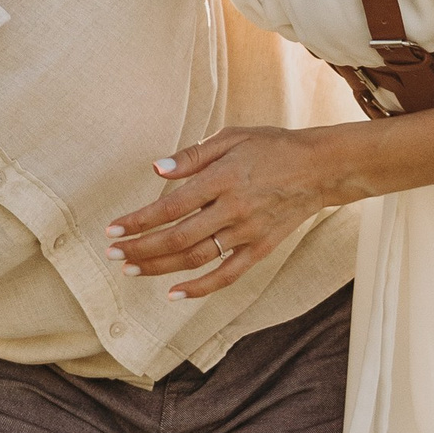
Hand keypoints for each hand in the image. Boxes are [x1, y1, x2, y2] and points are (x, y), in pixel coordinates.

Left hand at [107, 127, 342, 297]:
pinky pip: (227, 275)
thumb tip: (156, 168)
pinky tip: (174, 293)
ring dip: (160, 267)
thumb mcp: (232, 138)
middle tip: (113, 253)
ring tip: (131, 269)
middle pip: (178, 237)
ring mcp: (247, 233)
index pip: (171, 206)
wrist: (320, 169)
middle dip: (140, 247)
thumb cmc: (272, 147)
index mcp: (223, 178)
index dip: (139, 220)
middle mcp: (233, 209)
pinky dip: (199, 288)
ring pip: (196, 258)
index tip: (113, 228)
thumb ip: (192, 155)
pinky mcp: (260, 249)